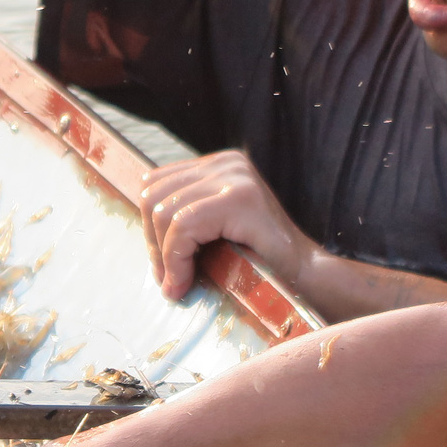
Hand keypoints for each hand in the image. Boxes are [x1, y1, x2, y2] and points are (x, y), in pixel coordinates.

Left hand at [140, 150, 317, 300]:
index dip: (150, 229)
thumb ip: (182, 221)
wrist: (306, 278)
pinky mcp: (240, 198)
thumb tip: (141, 231)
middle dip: (153, 243)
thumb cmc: (258, 261)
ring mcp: (234, 176)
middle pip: (153, 195)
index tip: (164, 265)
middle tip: (168, 278)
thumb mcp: (213, 231)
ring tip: (177, 284)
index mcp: (217, 165)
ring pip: (165, 212)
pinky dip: (176, 259)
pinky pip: (183, 226)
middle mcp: (226, 162)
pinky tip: (184, 282)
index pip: (155, 185)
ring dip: (165, 256)